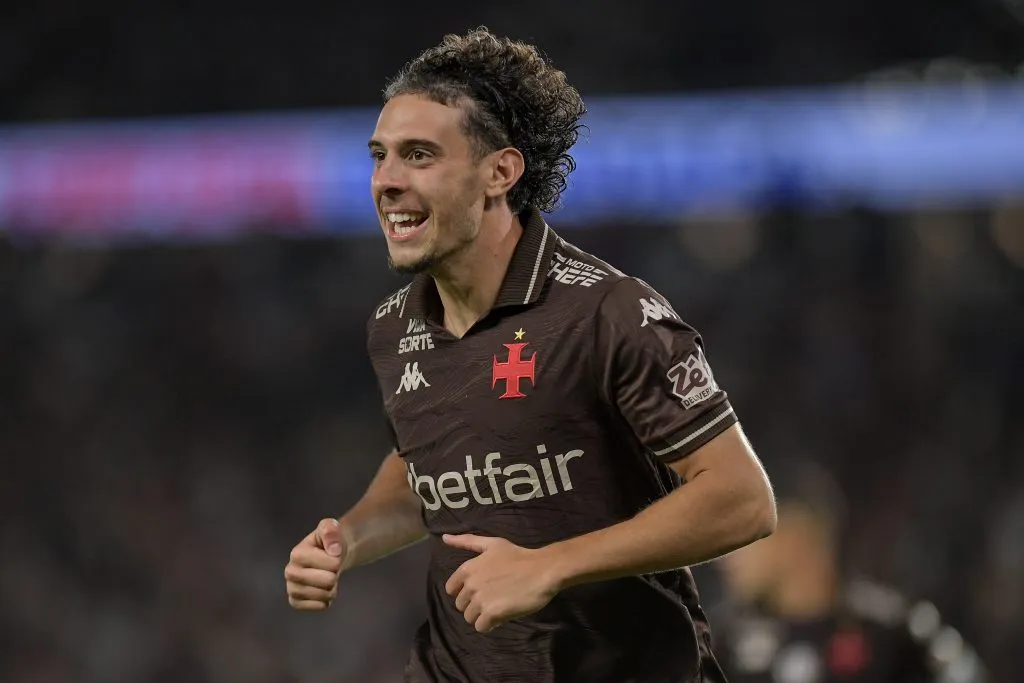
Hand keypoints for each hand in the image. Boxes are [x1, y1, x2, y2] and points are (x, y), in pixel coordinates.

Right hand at [285, 518, 344, 610]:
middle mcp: (290, 572)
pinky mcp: (295, 602)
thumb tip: (334, 550)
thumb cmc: (329, 541)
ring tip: (326, 578)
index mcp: (297, 553)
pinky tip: (321, 589)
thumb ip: (331, 531)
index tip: (332, 554)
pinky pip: (321, 606)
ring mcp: (291, 588)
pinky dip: (327, 600)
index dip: (338, 559)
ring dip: (332, 587)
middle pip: (329, 581)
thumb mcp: (330, 527)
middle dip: (335, 574)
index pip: (333, 563)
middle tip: (329, 568)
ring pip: (325, 595)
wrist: (327, 556)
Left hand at [443, 534, 560, 632]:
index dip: (465, 591)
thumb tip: (444, 538)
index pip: (451, 589)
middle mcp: (470, 585)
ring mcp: (480, 600)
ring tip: (498, 607)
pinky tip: (502, 615)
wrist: (542, 570)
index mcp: (468, 569)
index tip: (481, 589)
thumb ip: (467, 542)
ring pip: (470, 617)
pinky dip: (490, 624)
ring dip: (482, 615)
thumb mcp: (492, 544)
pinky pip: (481, 627)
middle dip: (474, 604)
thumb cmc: (518, 556)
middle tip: (493, 598)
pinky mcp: (492, 614)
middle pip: (461, 605)